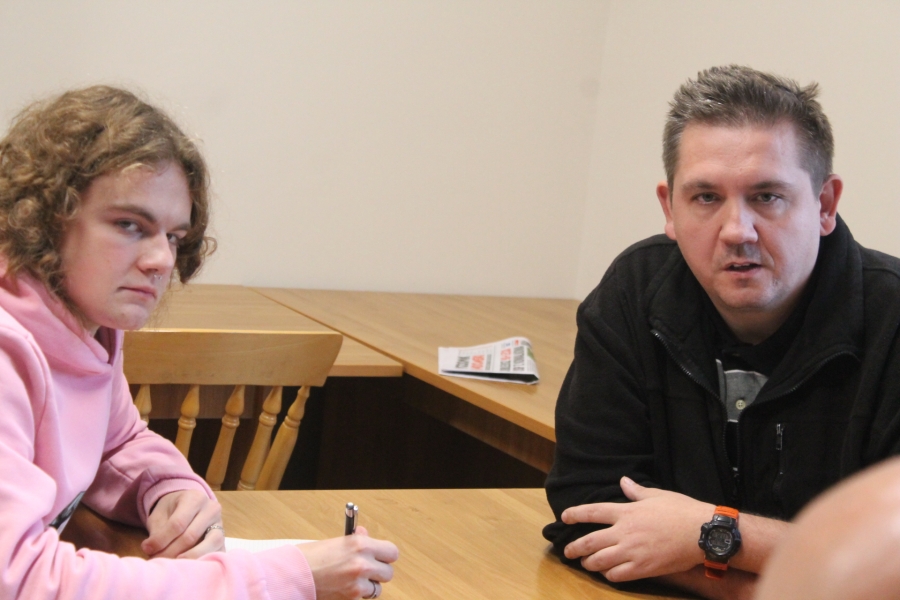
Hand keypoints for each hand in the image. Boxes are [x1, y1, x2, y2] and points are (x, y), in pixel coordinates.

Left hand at [142, 489, 223, 558]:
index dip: (161, 540)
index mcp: (194, 498)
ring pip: (210, 543)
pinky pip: (218, 551)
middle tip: (157, 561)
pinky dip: (204, 560)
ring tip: (174, 564)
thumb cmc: (172, 511)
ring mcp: (221, 524)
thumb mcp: (160, 514)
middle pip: (191, 536)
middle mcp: (211, 509)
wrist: (189, 506)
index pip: (178, 523)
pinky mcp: (224, 538)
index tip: (147, 549)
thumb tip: (150, 550)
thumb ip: (156, 531)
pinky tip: (190, 566)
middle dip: (171, 552)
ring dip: (189, 558)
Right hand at [297, 526, 398, 599]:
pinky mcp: (352, 599)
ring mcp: (358, 583)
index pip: (392, 552)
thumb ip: (357, 540)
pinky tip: (343, 589)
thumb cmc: (311, 557)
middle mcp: (363, 563)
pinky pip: (363, 598)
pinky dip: (356, 596)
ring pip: (377, 589)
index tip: (381, 558)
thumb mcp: (337, 543)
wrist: (294, 575)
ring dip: (367, 587)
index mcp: (361, 544)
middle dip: (378, 573)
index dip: (385, 556)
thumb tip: (366, 534)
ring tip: (351, 581)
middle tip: (366, 571)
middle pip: (388, 572)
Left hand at [562, 476, 711, 581]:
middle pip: (590, 541)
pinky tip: (608, 573)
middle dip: (574, 547)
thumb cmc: (681, 510)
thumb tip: (624, 482)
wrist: (702, 532)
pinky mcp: (643, 568)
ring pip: (599, 561)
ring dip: (589, 563)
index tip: (564, 517)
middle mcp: (625, 532)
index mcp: (626, 512)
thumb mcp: (657, 495)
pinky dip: (608, 574)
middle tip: (567, 551)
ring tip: (586, 563)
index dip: (575, 514)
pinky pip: (617, 575)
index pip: (593, 512)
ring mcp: (632, 551)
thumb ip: (636, 491)